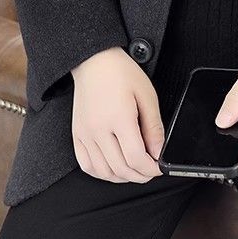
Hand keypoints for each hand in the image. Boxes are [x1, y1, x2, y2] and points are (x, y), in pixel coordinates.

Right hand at [70, 46, 164, 182]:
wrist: (94, 61)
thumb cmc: (120, 72)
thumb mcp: (147, 94)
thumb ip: (154, 127)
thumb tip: (159, 152)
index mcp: (119, 118)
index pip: (136, 158)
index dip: (151, 169)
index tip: (159, 167)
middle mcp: (99, 129)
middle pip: (121, 168)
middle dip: (140, 175)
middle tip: (151, 171)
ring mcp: (85, 134)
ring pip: (104, 172)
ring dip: (122, 177)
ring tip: (135, 170)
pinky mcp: (77, 134)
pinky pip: (87, 165)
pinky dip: (102, 173)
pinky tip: (113, 168)